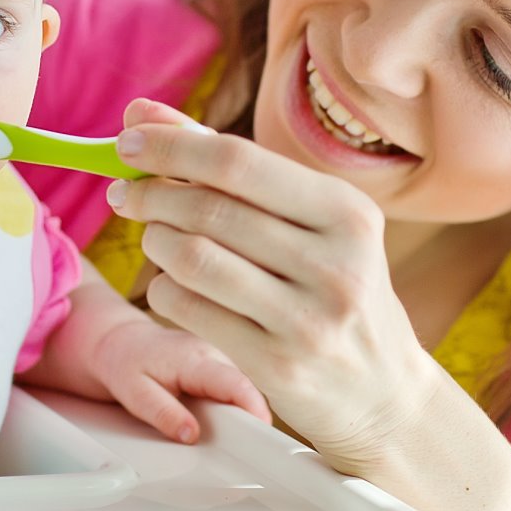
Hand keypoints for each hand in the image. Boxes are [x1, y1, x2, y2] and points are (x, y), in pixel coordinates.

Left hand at [105, 98, 441, 468]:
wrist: (385, 395)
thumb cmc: (334, 291)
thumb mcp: (311, 225)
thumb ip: (233, 167)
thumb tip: (144, 115)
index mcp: (348, 211)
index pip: (237, 160)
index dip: (171, 146)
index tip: (128, 141)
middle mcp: (336, 262)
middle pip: (209, 208)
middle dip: (151, 194)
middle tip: (126, 194)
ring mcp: (309, 319)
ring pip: (192, 258)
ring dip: (155, 241)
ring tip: (155, 238)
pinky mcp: (278, 366)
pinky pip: (188, 309)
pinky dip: (164, 289)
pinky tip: (173, 285)